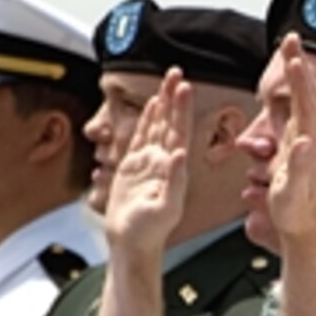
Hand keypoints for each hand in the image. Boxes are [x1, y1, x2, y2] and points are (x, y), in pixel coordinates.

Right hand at [104, 67, 192, 257]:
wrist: (130, 243)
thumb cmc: (148, 232)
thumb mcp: (165, 209)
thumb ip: (174, 182)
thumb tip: (180, 155)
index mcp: (173, 168)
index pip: (179, 131)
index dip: (182, 109)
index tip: (184, 87)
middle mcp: (163, 161)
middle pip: (170, 122)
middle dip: (173, 97)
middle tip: (176, 72)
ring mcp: (149, 162)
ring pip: (157, 125)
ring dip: (162, 103)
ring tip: (167, 80)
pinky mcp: (133, 167)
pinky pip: (141, 137)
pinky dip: (147, 119)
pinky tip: (152, 106)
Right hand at [268, 33, 315, 242]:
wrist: (304, 223)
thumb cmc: (296, 209)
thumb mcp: (293, 190)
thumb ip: (298, 166)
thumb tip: (303, 142)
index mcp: (308, 142)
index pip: (304, 102)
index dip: (297, 79)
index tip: (293, 55)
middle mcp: (310, 134)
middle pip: (304, 91)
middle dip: (297, 63)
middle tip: (291, 37)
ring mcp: (305, 135)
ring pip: (301, 95)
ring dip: (296, 71)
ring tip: (290, 49)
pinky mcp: (299, 140)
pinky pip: (296, 106)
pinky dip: (292, 87)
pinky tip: (289, 78)